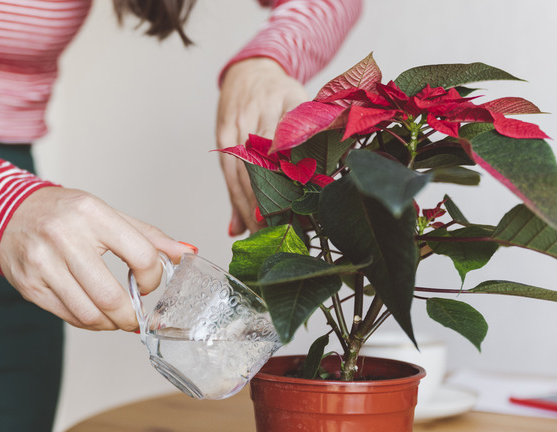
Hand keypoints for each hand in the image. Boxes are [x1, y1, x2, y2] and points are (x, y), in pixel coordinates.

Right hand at [0, 186, 191, 330]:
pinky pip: (68, 316)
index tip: (147, 282)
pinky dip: (88, 322)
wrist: (6, 211)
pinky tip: (94, 313)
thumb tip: (186, 253)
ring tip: (115, 317)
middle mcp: (65, 237)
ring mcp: (43, 263)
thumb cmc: (63, 212)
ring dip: (110, 324)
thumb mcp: (107, 213)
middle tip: (135, 317)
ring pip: (89, 314)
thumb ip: (148, 236)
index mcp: (92, 214)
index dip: (152, 278)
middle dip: (131, 316)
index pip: (140, 256)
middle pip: (112, 296)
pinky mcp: (29, 285)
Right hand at [217, 57, 307, 235]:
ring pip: (241, 174)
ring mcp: (237, 126)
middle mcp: (259, 114)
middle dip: (266, 203)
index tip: (296, 207)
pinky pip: (228, 174)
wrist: (251, 70)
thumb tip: (333, 161)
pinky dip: (235, 201)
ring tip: (260, 236)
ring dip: (249, 209)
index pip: (288, 145)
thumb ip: (316, 134)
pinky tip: (240, 225)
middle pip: (260, 165)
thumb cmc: (283, 93)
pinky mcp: (223, 136)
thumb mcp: (306, 104)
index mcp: (287, 103)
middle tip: (278, 233)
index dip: (288, 178)